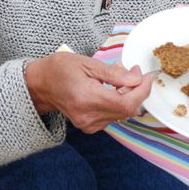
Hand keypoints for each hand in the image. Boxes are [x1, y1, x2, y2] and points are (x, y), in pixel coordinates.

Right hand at [24, 53, 152, 132]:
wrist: (41, 84)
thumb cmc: (61, 68)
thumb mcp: (88, 63)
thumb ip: (114, 73)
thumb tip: (136, 78)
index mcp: (87, 98)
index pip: (126, 103)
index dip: (142, 90)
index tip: (147, 75)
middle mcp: (88, 116)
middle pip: (127, 110)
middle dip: (137, 90)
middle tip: (134, 70)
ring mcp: (88, 124)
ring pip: (121, 113)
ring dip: (128, 94)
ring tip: (118, 76)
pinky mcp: (89, 126)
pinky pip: (113, 115)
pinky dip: (118, 101)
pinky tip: (112, 88)